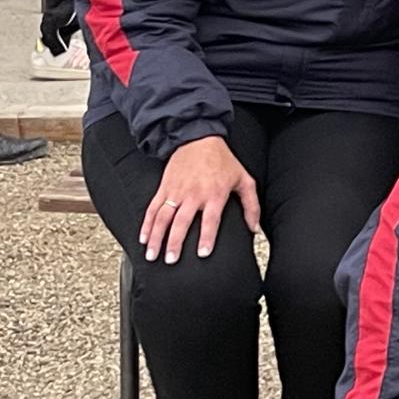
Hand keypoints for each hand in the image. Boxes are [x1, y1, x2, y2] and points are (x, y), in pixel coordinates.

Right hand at [141, 136, 257, 263]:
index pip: (210, 220)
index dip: (207, 237)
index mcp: (214, 194)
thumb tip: (254, 228)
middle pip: (182, 222)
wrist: (198, 139)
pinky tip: (143, 238)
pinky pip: (152, 208)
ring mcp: (176, 191)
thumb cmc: (223, 161)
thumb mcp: (244, 180)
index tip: (203, 254)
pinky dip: (146, 224)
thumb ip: (251, 205)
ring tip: (152, 254)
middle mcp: (193, 194)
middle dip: (175, 242)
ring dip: (156, 237)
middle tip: (172, 259)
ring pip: (162, 217)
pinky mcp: (164, 188)